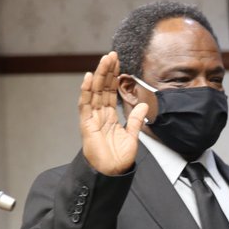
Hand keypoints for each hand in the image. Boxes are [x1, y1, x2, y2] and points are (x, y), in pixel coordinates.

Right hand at [79, 51, 147, 175]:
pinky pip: (85, 105)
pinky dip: (86, 91)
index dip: (114, 77)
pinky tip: (88, 77)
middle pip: (102, 88)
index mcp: (110, 117)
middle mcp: (99, 115)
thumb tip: (143, 105)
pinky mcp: (86, 124)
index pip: (111, 92)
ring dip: (98, 75)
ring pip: (94, 92)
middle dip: (107, 71)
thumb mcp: (132, 136)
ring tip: (104, 60)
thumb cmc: (120, 159)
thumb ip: (136, 120)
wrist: (112, 173)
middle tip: (112, 55)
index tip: (118, 63)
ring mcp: (92, 118)